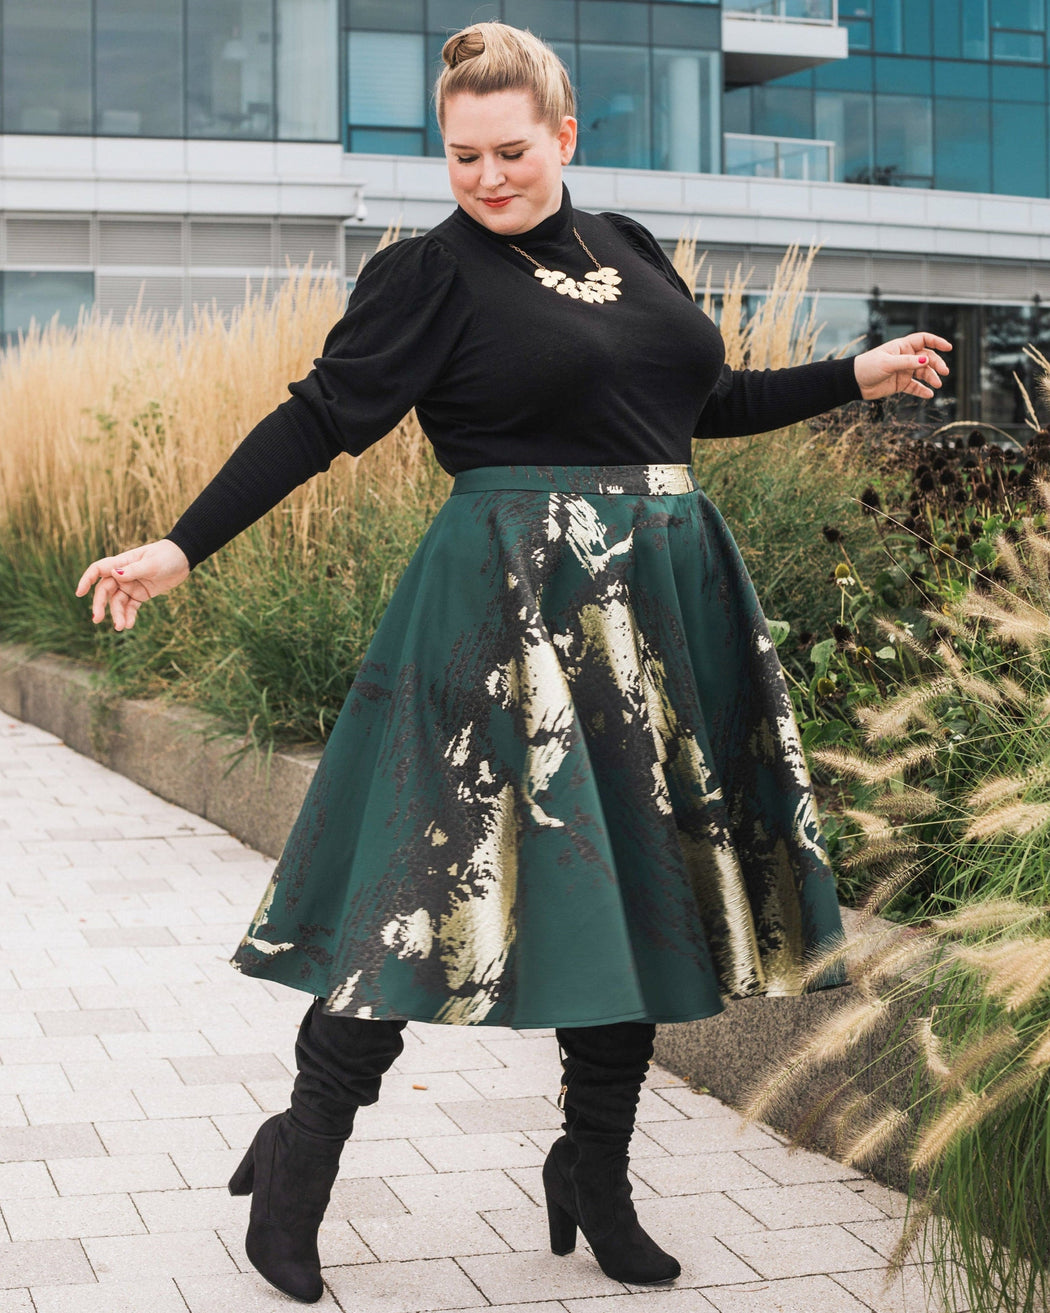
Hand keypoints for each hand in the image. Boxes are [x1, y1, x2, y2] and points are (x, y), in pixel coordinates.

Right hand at [74, 538, 190, 631]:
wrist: (183, 559)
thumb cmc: (167, 556)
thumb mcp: (152, 564)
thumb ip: (134, 570)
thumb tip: (115, 574)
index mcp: (122, 562)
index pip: (98, 570)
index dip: (86, 580)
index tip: (79, 593)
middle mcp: (123, 575)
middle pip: (105, 590)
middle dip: (100, 605)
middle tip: (97, 619)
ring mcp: (131, 585)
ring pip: (117, 602)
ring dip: (117, 614)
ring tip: (121, 627)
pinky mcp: (140, 594)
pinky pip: (131, 607)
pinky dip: (129, 615)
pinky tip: (129, 625)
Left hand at [853, 332, 951, 400]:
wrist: (854, 382)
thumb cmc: (868, 367)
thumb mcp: (888, 363)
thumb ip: (907, 362)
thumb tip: (927, 361)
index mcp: (902, 347)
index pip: (923, 340)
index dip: (937, 342)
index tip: (948, 347)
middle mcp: (905, 357)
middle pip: (927, 358)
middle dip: (936, 364)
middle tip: (944, 373)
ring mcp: (903, 370)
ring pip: (923, 373)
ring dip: (931, 378)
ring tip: (937, 385)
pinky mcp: (900, 384)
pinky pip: (915, 387)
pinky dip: (922, 390)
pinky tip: (929, 395)